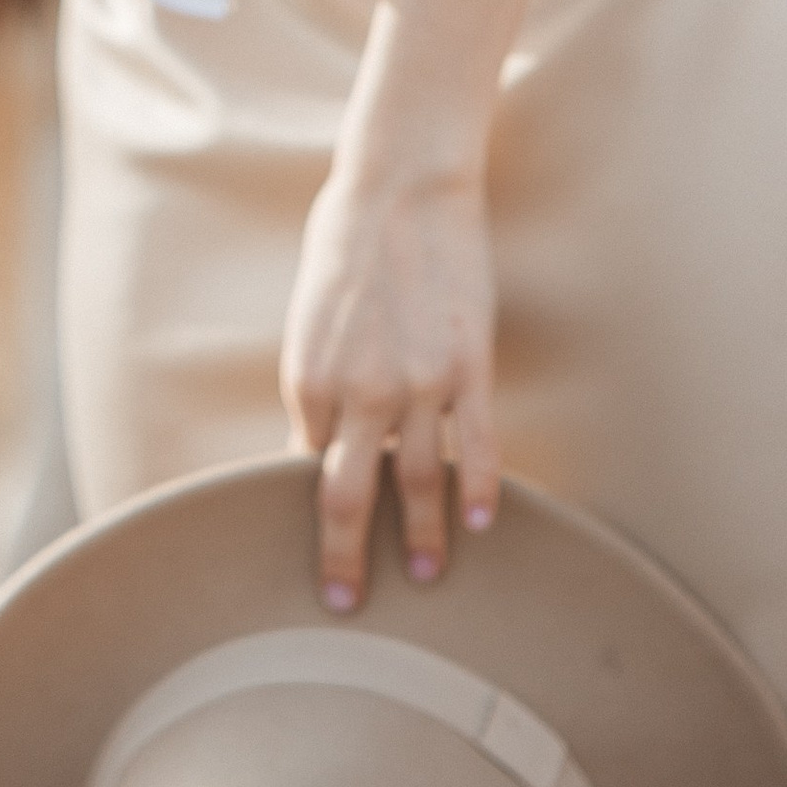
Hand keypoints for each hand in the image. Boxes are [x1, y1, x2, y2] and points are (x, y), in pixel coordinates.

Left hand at [280, 158, 499, 610]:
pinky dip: (479, 492)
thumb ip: (320, 373)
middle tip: (345, 603)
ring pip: (416, 486)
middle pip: (346, 498)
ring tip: (424, 573)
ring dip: (419, 538)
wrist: (402, 182)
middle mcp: (356, 390)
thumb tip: (326, 426)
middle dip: (344, 559)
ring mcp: (416, 384)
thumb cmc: (348, 237)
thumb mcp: (312, 311)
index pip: (304, 465)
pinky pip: (476, 449)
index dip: (310, 508)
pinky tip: (481, 522)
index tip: (317, 546)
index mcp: (306, 375)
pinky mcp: (467, 370)